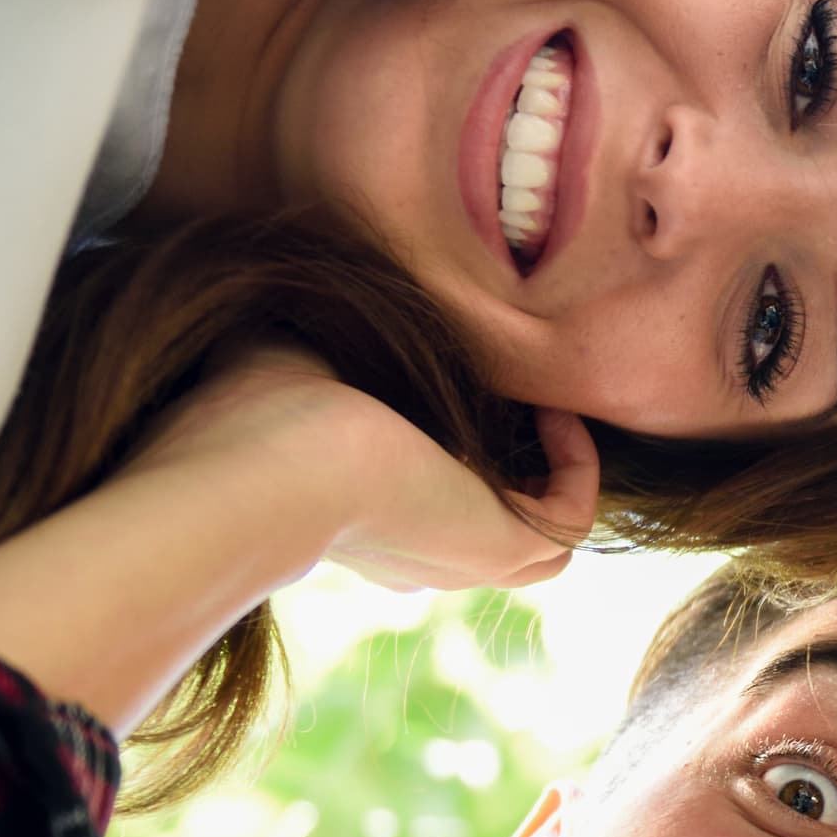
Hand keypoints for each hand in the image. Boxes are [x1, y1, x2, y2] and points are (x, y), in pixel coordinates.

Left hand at [133, 348, 599, 593]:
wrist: (270, 466)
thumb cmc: (259, 414)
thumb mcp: (285, 355)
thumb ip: (309, 332)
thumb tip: (308, 278)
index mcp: (360, 520)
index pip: (424, 507)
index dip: (455, 449)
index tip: (464, 381)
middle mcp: (415, 555)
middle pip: (493, 529)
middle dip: (522, 466)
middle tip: (523, 393)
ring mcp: (462, 558)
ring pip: (541, 542)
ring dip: (559, 470)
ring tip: (548, 403)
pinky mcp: (503, 546)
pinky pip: (570, 520)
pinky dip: (577, 466)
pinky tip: (553, 411)